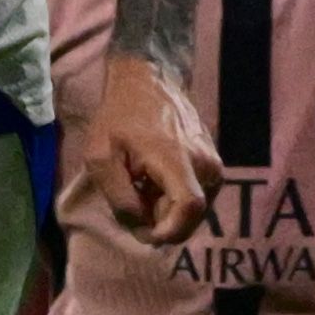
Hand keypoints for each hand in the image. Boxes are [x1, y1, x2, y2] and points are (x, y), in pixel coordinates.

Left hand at [81, 47, 217, 246]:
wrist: (148, 81)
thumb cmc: (118, 116)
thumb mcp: (100, 157)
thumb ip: (119, 196)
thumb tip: (140, 226)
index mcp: (177, 158)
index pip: (189, 208)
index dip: (169, 232)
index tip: (145, 233)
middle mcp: (204, 162)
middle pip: (191, 217)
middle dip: (163, 224)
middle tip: (133, 208)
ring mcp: (213, 161)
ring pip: (194, 210)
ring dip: (167, 211)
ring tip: (142, 188)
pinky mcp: (214, 162)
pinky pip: (197, 195)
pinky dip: (175, 199)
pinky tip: (154, 182)